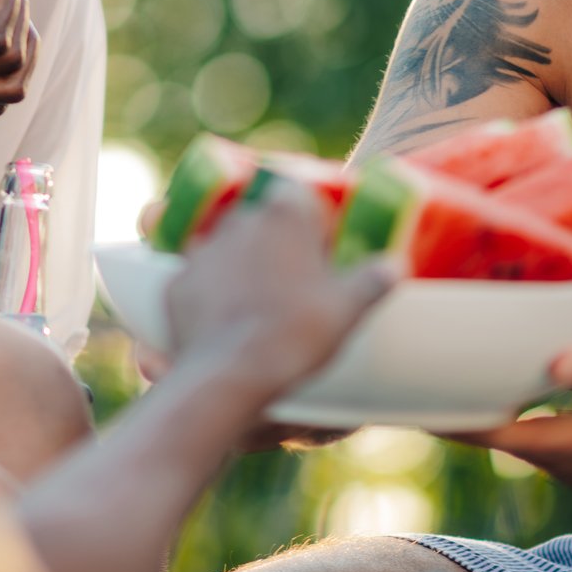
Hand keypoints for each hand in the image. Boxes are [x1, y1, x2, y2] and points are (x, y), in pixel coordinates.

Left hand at [162, 182, 401, 403]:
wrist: (229, 376)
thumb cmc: (296, 336)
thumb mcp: (347, 310)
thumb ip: (372, 281)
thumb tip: (396, 264)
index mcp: (284, 214)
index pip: (300, 194)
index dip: (313, 220)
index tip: (323, 248)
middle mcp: (238, 220)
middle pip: (261, 219)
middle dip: (277, 242)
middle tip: (295, 280)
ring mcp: (201, 250)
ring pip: (227, 246)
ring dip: (242, 265)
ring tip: (261, 303)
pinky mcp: (175, 283)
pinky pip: (199, 279)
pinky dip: (212, 293)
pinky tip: (229, 320)